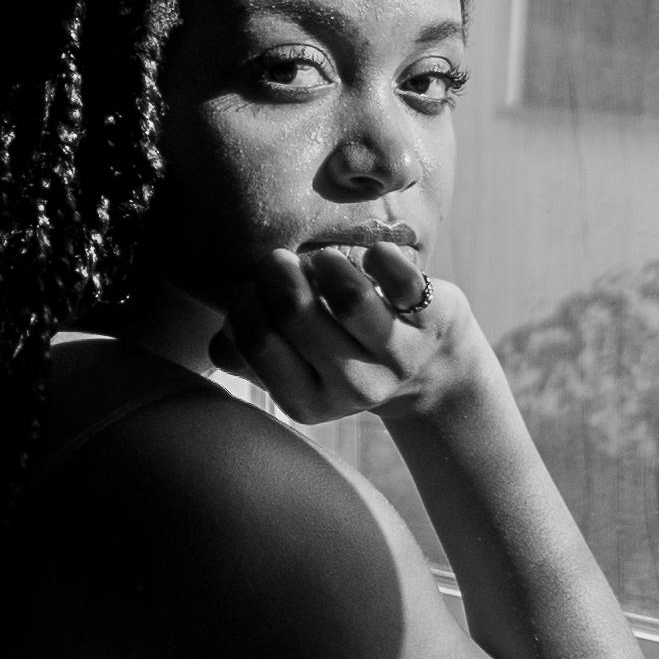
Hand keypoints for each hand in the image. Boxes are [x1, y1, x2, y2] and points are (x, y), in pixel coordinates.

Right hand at [212, 236, 488, 433]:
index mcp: (308, 402)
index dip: (242, 303)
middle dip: (276, 274)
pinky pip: (403, 280)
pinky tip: (372, 255)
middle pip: (296, 314)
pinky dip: (381, 257)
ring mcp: (398, 357)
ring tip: (322, 260)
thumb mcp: (297, 369)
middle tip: (276, 260)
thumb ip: (251, 353)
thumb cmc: (345, 358)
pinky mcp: (432, 322)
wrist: (432, 372)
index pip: (256, 343)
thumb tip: (226, 326)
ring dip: (326, 265)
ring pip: (349, 299)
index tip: (248, 286)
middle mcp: (354, 388)